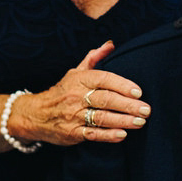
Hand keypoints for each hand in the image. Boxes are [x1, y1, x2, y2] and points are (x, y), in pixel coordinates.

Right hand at [11, 41, 151, 144]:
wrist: (35, 114)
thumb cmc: (62, 92)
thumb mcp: (75, 72)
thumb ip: (94, 58)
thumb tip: (110, 44)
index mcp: (80, 79)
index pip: (104, 78)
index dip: (122, 84)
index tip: (138, 91)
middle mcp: (76, 96)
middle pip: (106, 99)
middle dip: (128, 105)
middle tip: (146, 109)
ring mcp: (73, 115)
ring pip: (101, 117)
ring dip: (123, 120)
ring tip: (140, 122)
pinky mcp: (72, 133)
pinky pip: (92, 134)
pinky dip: (108, 135)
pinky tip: (122, 135)